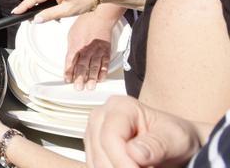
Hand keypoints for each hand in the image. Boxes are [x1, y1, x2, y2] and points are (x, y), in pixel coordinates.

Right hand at [13, 0, 98, 22]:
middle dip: (30, 6)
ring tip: (44, 15)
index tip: (15, 12)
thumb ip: (49, 15)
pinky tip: (49, 8)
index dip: (23, 6)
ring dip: (38, 3)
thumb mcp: (67, 11)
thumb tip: (36, 20)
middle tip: (30, 19)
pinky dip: (43, 0)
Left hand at [65, 12, 113, 89]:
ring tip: (89, 87)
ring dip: (91, 78)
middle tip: (78, 88)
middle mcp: (86, 49)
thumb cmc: (84, 23)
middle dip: (80, 78)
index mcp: (76, 45)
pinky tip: (101, 79)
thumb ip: (71, 48)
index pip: (70, 61)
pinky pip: (105, 63)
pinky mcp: (106, 50)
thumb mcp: (71, 34)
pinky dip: (103, 72)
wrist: (99, 16)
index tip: (67, 79)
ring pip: (94, 67)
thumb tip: (70, 59)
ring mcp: (97, 50)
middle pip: (82, 66)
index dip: (68, 71)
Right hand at [85, 96, 201, 167]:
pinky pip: (96, 166)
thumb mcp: (175, 139)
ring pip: (96, 162)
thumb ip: (157, 144)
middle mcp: (101, 117)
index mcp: (120, 107)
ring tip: (145, 167)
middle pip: (100, 151)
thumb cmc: (175, 137)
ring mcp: (94, 133)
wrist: (174, 145)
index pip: (110, 136)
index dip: (122, 160)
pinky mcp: (94, 149)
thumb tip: (135, 152)